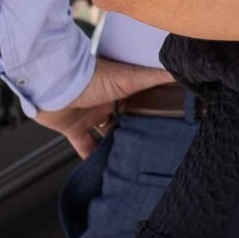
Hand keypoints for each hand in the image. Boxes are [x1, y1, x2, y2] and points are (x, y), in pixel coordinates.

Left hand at [32, 56, 174, 159]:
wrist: (55, 86)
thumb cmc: (92, 77)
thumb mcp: (131, 77)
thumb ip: (156, 75)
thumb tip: (182, 69)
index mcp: (121, 88)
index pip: (140, 99)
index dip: (153, 108)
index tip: (168, 119)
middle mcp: (106, 101)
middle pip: (124, 118)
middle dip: (135, 129)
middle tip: (152, 144)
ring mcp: (89, 115)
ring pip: (106, 133)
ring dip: (115, 144)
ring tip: (130, 158)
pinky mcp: (73, 128)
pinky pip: (83, 145)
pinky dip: (90, 156)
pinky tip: (100, 168)